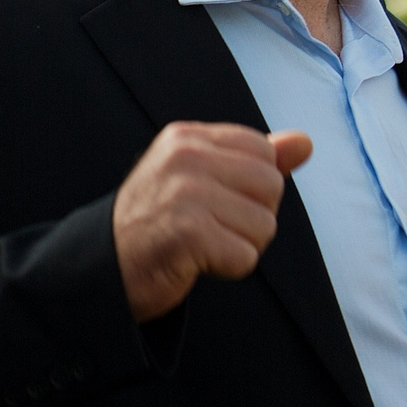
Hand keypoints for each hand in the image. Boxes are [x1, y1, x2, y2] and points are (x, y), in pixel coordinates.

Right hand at [113, 123, 313, 323]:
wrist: (102, 267)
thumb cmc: (157, 223)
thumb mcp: (202, 178)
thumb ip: (255, 159)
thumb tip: (305, 142)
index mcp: (189, 137)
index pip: (264, 152)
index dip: (253, 187)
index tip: (216, 201)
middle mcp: (186, 157)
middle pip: (272, 187)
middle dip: (252, 217)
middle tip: (210, 228)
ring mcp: (186, 193)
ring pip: (264, 225)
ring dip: (240, 246)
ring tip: (201, 245)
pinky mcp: (189, 233)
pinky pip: (247, 257)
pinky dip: (228, 268)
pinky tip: (196, 262)